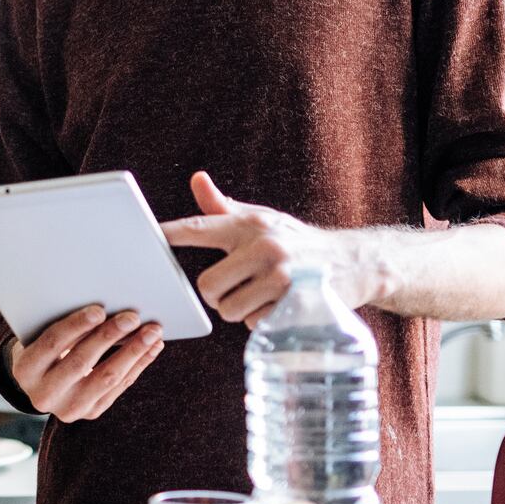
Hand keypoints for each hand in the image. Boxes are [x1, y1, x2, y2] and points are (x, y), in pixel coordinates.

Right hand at [7, 305, 164, 421]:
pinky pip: (120, 387)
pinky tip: (152, 347)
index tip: (99, 309)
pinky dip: (138, 364)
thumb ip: (63, 325)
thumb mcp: (39, 335)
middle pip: (81, 362)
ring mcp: (69, 408)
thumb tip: (104, 309)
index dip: (76, 326)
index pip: (52, 344)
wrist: (40, 383)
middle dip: (109, 337)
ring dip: (133, 352)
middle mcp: (44, 394)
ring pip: (106, 378)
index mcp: (25, 369)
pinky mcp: (91, 412)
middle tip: (132, 317)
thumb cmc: (43, 346)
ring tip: (152, 332)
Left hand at [159, 170, 383, 324]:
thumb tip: (197, 180)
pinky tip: (280, 307)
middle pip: (207, 285)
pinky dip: (264, 321)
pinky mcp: (297, 302)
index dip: (170, 234)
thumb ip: (225, 209)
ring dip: (240, 311)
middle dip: (215, 295)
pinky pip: (257, 323)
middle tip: (232, 289)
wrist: (358, 261)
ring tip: (261, 296)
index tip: (147, 237)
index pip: (200, 227)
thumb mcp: (264, 220)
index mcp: (250, 225)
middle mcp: (264, 246)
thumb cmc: (299, 242)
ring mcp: (282, 276)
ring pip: (230, 309)